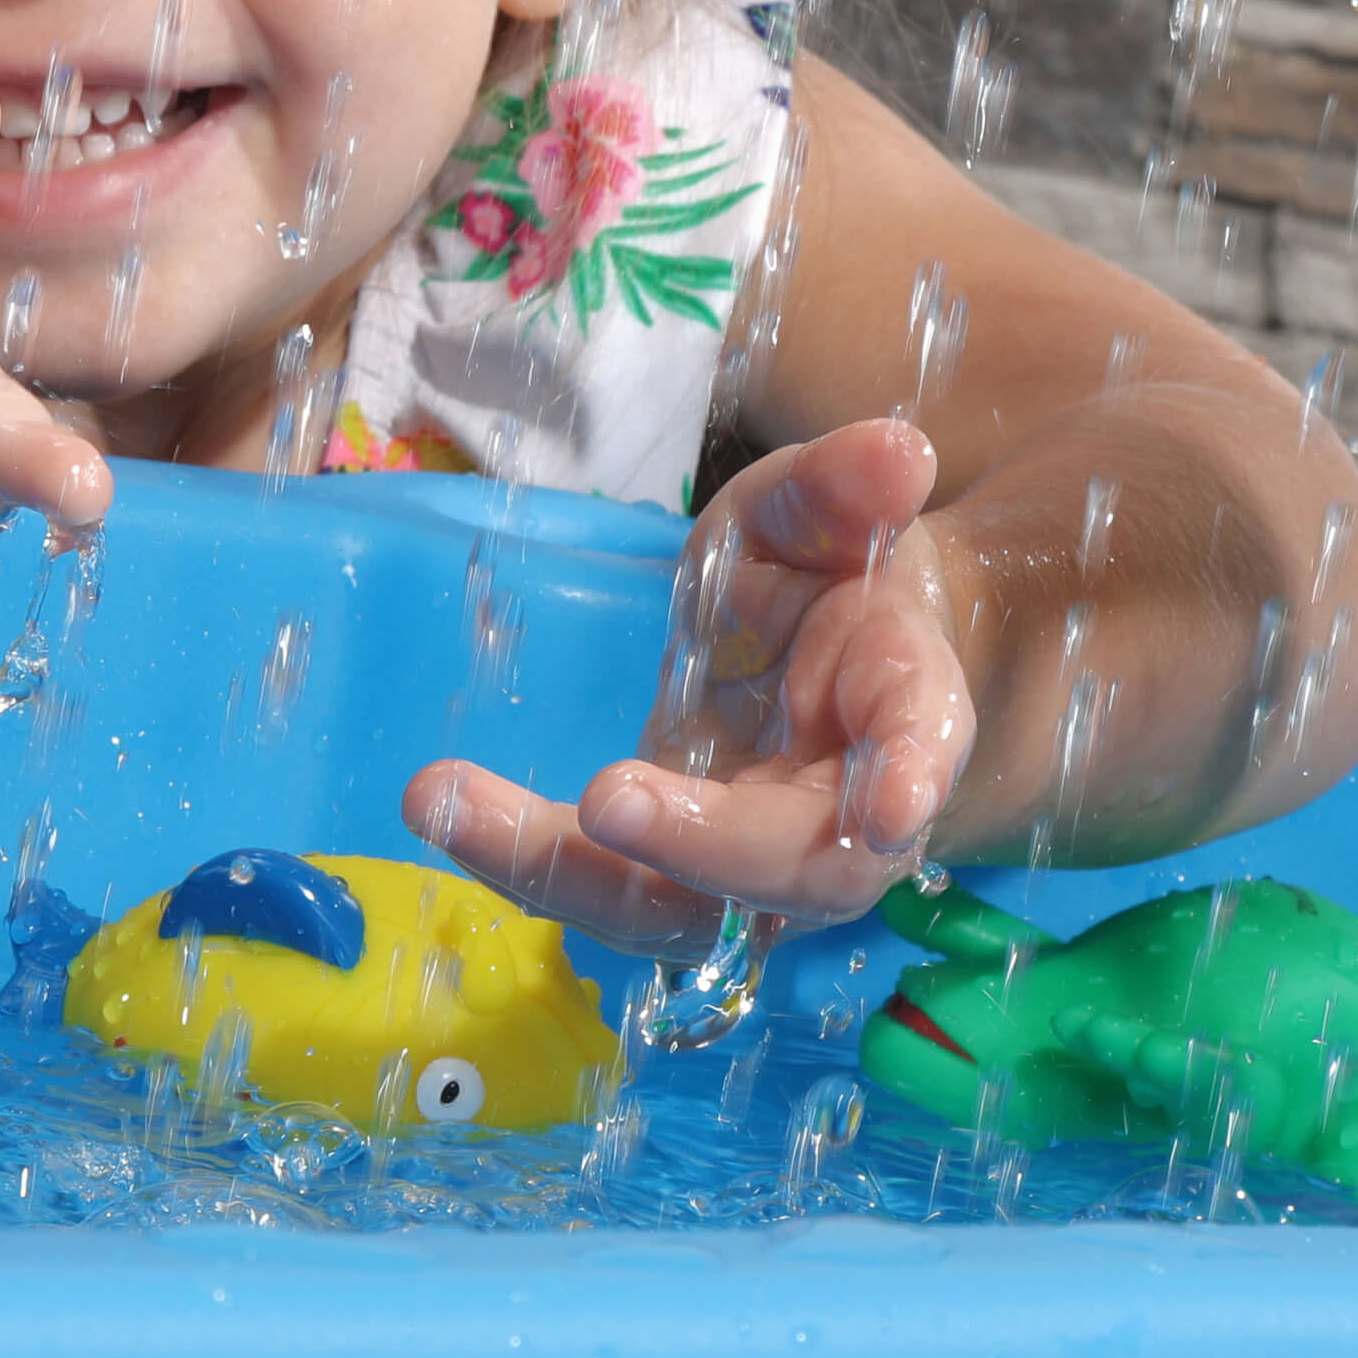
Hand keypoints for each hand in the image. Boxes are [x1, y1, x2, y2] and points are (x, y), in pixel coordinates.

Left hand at [402, 417, 974, 940]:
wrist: (821, 657)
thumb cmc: (827, 577)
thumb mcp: (819, 512)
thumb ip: (842, 488)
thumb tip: (897, 450)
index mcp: (903, 710)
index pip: (923, 751)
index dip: (910, 780)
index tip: (885, 810)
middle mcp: (840, 818)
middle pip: (796, 869)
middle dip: (703, 846)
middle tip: (605, 798)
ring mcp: (749, 868)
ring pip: (677, 908)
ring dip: (560, 869)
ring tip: (443, 803)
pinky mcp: (668, 876)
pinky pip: (598, 884)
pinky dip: (521, 855)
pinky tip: (434, 803)